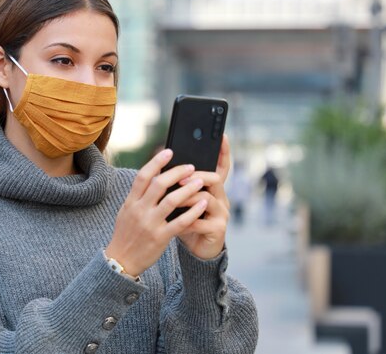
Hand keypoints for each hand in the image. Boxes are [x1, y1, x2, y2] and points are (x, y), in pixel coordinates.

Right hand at [106, 149, 207, 276]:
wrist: (121, 261)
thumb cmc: (126, 234)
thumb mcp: (126, 211)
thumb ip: (139, 195)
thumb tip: (154, 176)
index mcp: (131, 202)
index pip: (143, 176)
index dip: (156, 161)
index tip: (169, 152)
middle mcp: (139, 210)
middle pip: (159, 184)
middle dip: (177, 172)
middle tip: (190, 166)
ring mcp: (150, 224)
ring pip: (172, 200)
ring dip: (188, 189)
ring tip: (200, 181)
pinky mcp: (160, 237)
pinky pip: (180, 222)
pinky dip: (193, 211)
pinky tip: (202, 203)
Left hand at [176, 135, 230, 259]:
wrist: (196, 250)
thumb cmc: (185, 223)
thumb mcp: (180, 203)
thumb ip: (177, 187)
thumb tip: (162, 166)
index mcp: (211, 189)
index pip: (221, 167)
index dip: (224, 152)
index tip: (223, 136)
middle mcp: (220, 199)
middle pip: (214, 179)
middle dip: (196, 176)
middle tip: (180, 178)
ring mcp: (221, 214)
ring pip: (207, 199)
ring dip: (188, 199)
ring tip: (174, 201)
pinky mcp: (218, 230)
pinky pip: (202, 222)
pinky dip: (187, 222)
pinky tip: (176, 223)